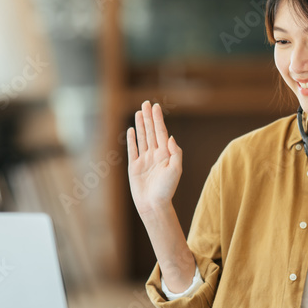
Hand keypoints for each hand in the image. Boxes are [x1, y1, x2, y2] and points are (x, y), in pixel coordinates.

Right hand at [127, 101, 182, 216]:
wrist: (154, 205)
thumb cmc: (166, 190)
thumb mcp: (176, 170)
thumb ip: (175, 152)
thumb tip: (170, 136)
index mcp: (165, 154)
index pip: (161, 132)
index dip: (158, 119)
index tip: (156, 106)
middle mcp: (155, 155)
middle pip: (150, 131)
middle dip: (148, 117)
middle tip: (145, 103)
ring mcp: (144, 160)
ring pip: (142, 138)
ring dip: (140, 125)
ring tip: (139, 112)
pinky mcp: (134, 167)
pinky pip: (132, 150)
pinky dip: (132, 140)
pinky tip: (131, 130)